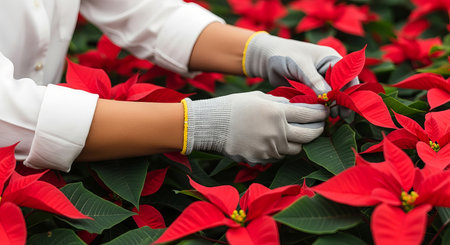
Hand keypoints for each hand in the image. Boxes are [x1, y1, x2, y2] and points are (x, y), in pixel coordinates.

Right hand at [183, 91, 327, 164]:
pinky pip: (279, 155)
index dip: (320, 113)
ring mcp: (270, 148)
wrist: (211, 125)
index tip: (324, 112)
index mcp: (277, 113)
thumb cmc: (235, 106)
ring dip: (299, 141)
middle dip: (318, 130)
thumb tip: (297, 107)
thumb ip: (280, 103)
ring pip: (296, 149)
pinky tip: (276, 140)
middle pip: (309, 135)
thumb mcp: (259, 97)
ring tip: (297, 134)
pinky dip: (281, 148)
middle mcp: (277, 132)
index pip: (308, 114)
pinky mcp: (262, 159)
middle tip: (319, 126)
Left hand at [243, 32, 358, 116]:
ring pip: (330, 97)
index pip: (347, 76)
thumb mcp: (300, 65)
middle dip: (342, 102)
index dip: (349, 91)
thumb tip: (327, 97)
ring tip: (331, 117)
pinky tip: (320, 115)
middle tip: (340, 116)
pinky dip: (320, 107)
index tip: (345, 106)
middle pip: (342, 89)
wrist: (267, 59)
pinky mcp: (310, 90)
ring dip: (332, 106)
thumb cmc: (284, 54)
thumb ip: (313, 80)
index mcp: (331, 59)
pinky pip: (318, 101)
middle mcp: (329, 70)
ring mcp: (319, 81)